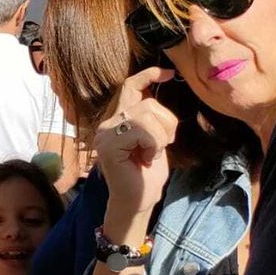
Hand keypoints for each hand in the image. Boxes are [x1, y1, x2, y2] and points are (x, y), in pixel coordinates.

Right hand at [94, 68, 176, 229]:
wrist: (137, 201)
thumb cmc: (147, 173)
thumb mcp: (154, 138)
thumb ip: (151, 117)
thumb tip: (159, 88)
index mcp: (117, 119)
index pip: (130, 87)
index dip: (149, 75)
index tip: (170, 73)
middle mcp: (107, 123)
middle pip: (147, 102)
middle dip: (167, 123)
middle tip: (163, 145)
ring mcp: (105, 134)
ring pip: (146, 114)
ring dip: (161, 136)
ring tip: (152, 154)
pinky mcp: (109, 145)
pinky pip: (143, 130)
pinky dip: (153, 145)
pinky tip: (145, 160)